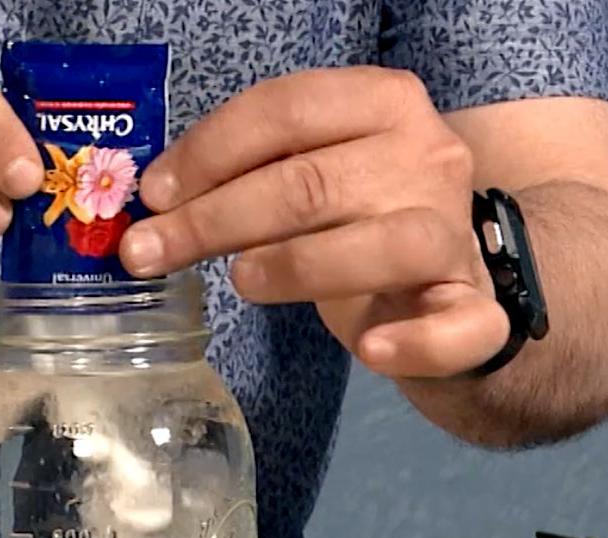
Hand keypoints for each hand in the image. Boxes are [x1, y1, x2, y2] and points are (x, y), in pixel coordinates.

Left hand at [120, 67, 509, 377]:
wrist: (439, 267)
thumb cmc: (350, 209)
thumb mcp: (302, 169)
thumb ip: (246, 173)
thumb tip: (156, 201)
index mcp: (381, 101)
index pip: (285, 109)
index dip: (208, 151)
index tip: (152, 194)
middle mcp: (427, 155)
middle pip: (310, 183)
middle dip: (214, 220)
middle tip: (147, 252)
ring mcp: (454, 231)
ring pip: (383, 246)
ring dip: (296, 266)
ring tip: (239, 282)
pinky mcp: (475, 303)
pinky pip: (459, 326)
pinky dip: (416, 343)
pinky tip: (370, 351)